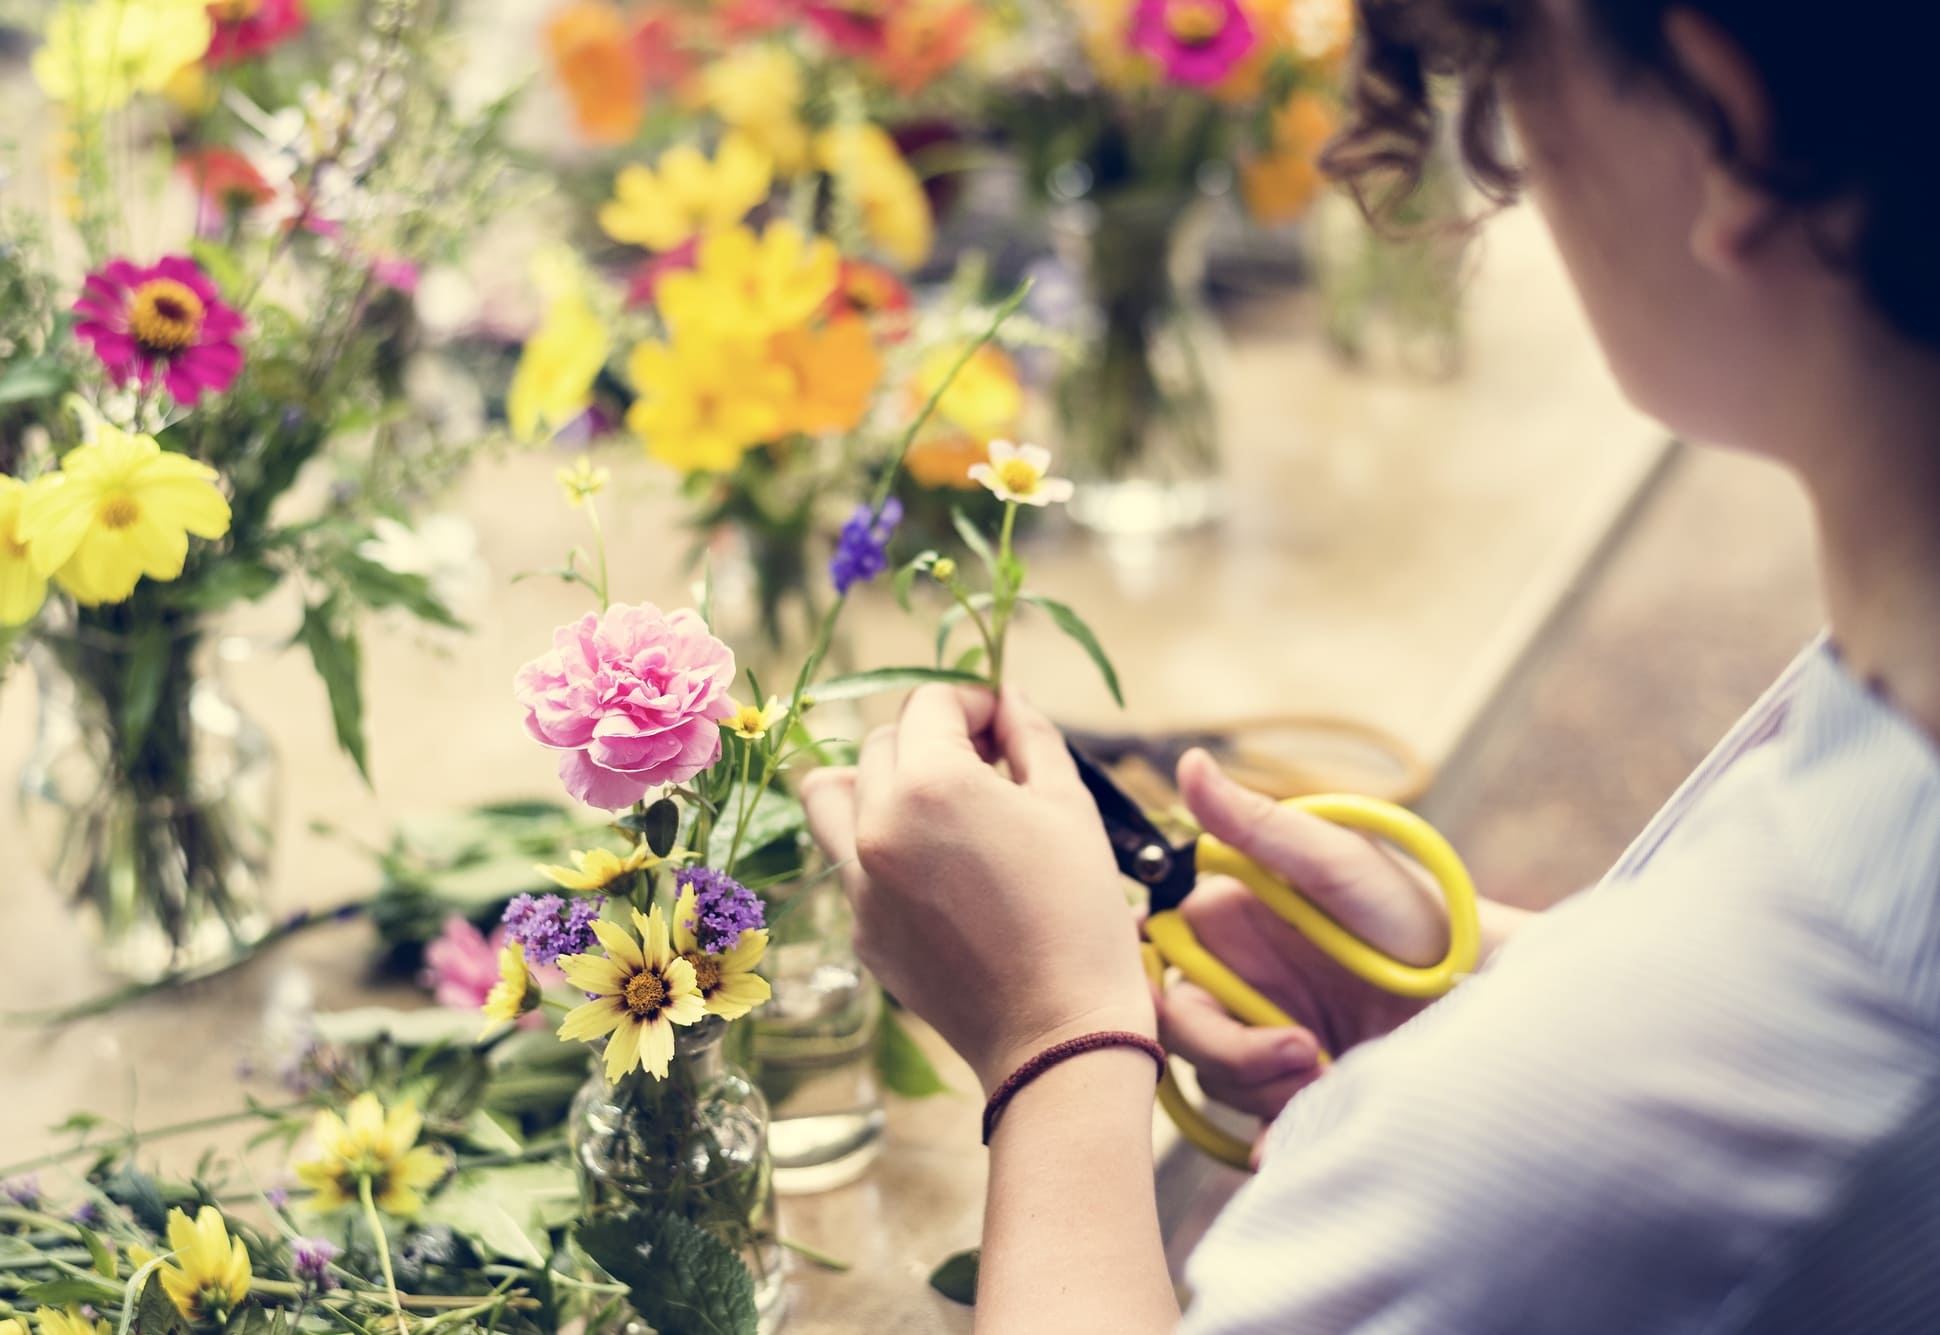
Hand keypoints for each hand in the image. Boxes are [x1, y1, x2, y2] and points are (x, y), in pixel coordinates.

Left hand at [799, 686, 1153, 1093]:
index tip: (1004, 724)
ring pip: (833, 796)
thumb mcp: (1070, 805)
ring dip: (877, 782)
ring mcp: (858, 882)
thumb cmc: (1079, 914)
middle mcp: (876, 825)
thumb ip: (1031, 736)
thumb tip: (1008, 698)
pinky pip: (849, 861)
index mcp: (931, 783)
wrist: (1057, 1033)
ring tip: (930, 805)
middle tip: (987, 768)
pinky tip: (938, 873)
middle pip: (882, 743)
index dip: (973, 701)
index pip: (930, 703)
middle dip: (932, 740)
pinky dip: (881, 847)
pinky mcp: (860, 928)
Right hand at [1156, 749, 1458, 1121]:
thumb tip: (1189, 762)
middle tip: (1305, 1050)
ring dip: (1266, 1086)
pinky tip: (1313, 1121)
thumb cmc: (1420, 916)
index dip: (1163, 993)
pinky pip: (1251, 1121)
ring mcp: (1259, 1032)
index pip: (1153, 961)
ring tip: (1334, 1069)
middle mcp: (1232, 976)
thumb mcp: (1339, 864)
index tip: (1202, 1010)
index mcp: (1225, 920)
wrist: (1483, 1000)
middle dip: (1234, 1054)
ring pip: (1213, 1079)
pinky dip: (1276, 1130)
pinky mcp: (1289, 1084)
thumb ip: (1258, 825)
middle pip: (1179, 1031)